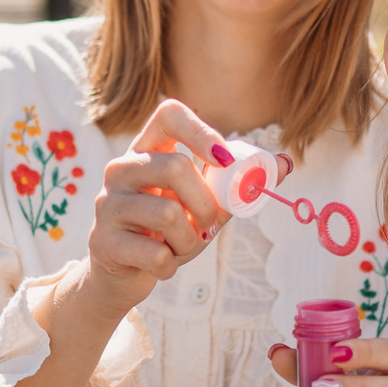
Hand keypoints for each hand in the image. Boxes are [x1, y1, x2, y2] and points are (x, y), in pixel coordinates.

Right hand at [76, 98, 234, 315]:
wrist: (121, 272)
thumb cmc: (166, 230)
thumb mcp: (200, 204)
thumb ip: (235, 185)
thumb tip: (285, 164)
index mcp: (146, 150)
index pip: (169, 114)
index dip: (200, 131)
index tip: (224, 160)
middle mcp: (120, 169)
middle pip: (175, 167)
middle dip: (205, 204)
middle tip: (207, 224)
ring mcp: (106, 204)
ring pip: (168, 214)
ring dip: (190, 242)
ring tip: (182, 247)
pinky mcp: (102, 242)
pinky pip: (156, 255)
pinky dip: (171, 266)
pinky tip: (162, 264)